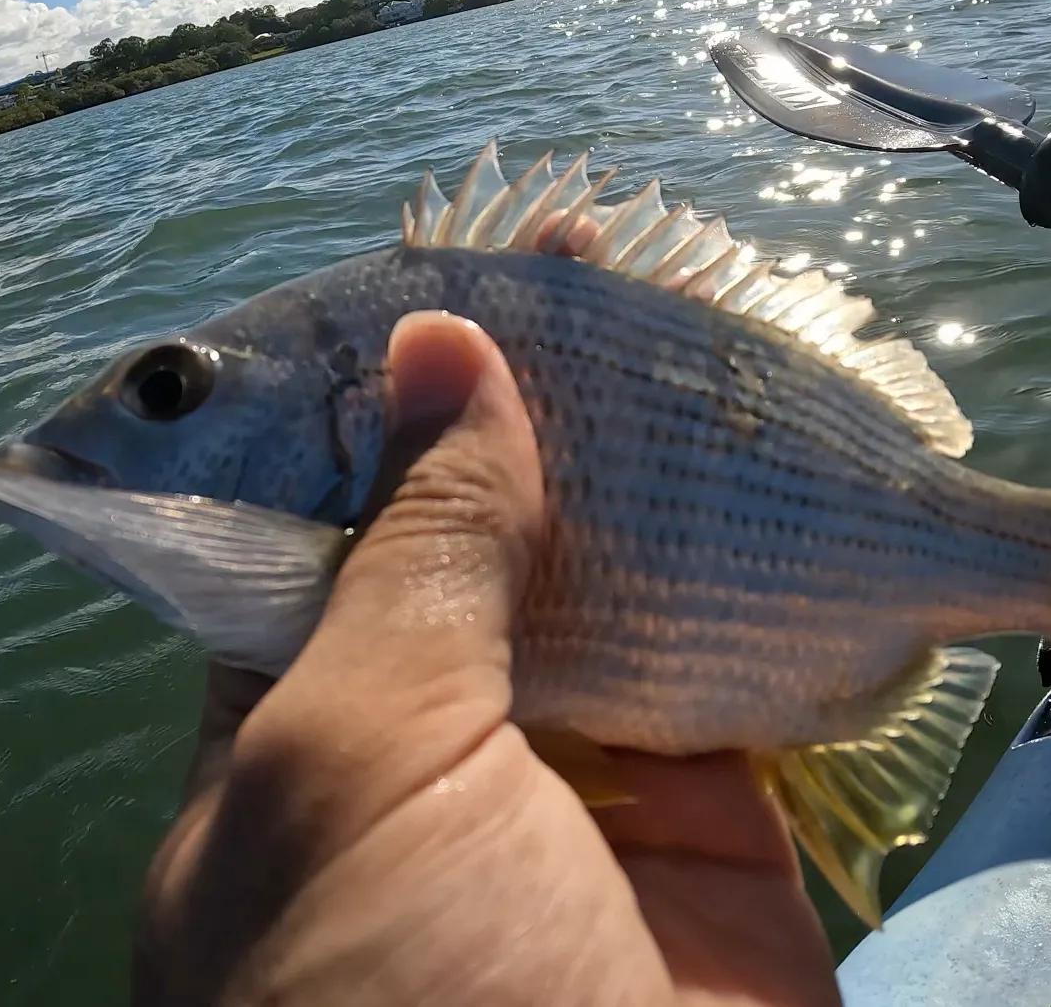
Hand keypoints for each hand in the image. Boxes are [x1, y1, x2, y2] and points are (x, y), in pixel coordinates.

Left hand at [134, 311, 838, 1006]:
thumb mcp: (357, 769)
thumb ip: (413, 552)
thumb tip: (436, 343)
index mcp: (294, 722)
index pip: (324, 508)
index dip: (382, 387)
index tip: (447, 278)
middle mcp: (431, 738)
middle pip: (480, 522)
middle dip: (529, 397)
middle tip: (579, 255)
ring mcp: (574, 765)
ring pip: (607, 564)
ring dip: (639, 448)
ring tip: (670, 302)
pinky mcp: (710, 795)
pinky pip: (727, 637)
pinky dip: (744, 540)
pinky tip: (756, 434)